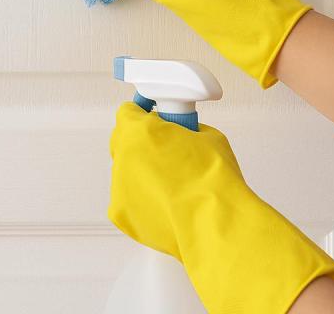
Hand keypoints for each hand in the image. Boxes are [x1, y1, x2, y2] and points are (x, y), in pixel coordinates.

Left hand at [109, 102, 333, 312]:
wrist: (214, 222)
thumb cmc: (214, 177)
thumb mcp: (208, 136)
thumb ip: (185, 130)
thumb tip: (182, 137)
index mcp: (139, 132)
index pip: (128, 112)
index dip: (144, 114)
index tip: (155, 117)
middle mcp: (122, 159)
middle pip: (124, 142)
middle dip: (142, 142)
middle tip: (168, 149)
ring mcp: (119, 190)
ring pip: (127, 173)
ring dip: (144, 173)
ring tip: (175, 184)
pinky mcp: (123, 217)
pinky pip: (129, 201)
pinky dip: (144, 200)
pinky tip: (168, 204)